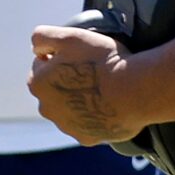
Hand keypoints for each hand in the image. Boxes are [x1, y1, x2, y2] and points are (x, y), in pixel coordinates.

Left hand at [29, 25, 148, 145]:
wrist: (138, 90)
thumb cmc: (105, 62)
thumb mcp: (71, 36)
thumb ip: (43, 36)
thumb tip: (36, 48)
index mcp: (38, 83)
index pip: (42, 66)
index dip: (61, 58)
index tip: (81, 57)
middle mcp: (47, 108)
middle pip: (55, 91)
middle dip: (68, 84)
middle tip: (94, 75)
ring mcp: (67, 126)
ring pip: (71, 110)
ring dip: (82, 102)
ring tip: (106, 92)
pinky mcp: (88, 138)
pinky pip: (89, 127)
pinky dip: (97, 119)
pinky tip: (111, 109)